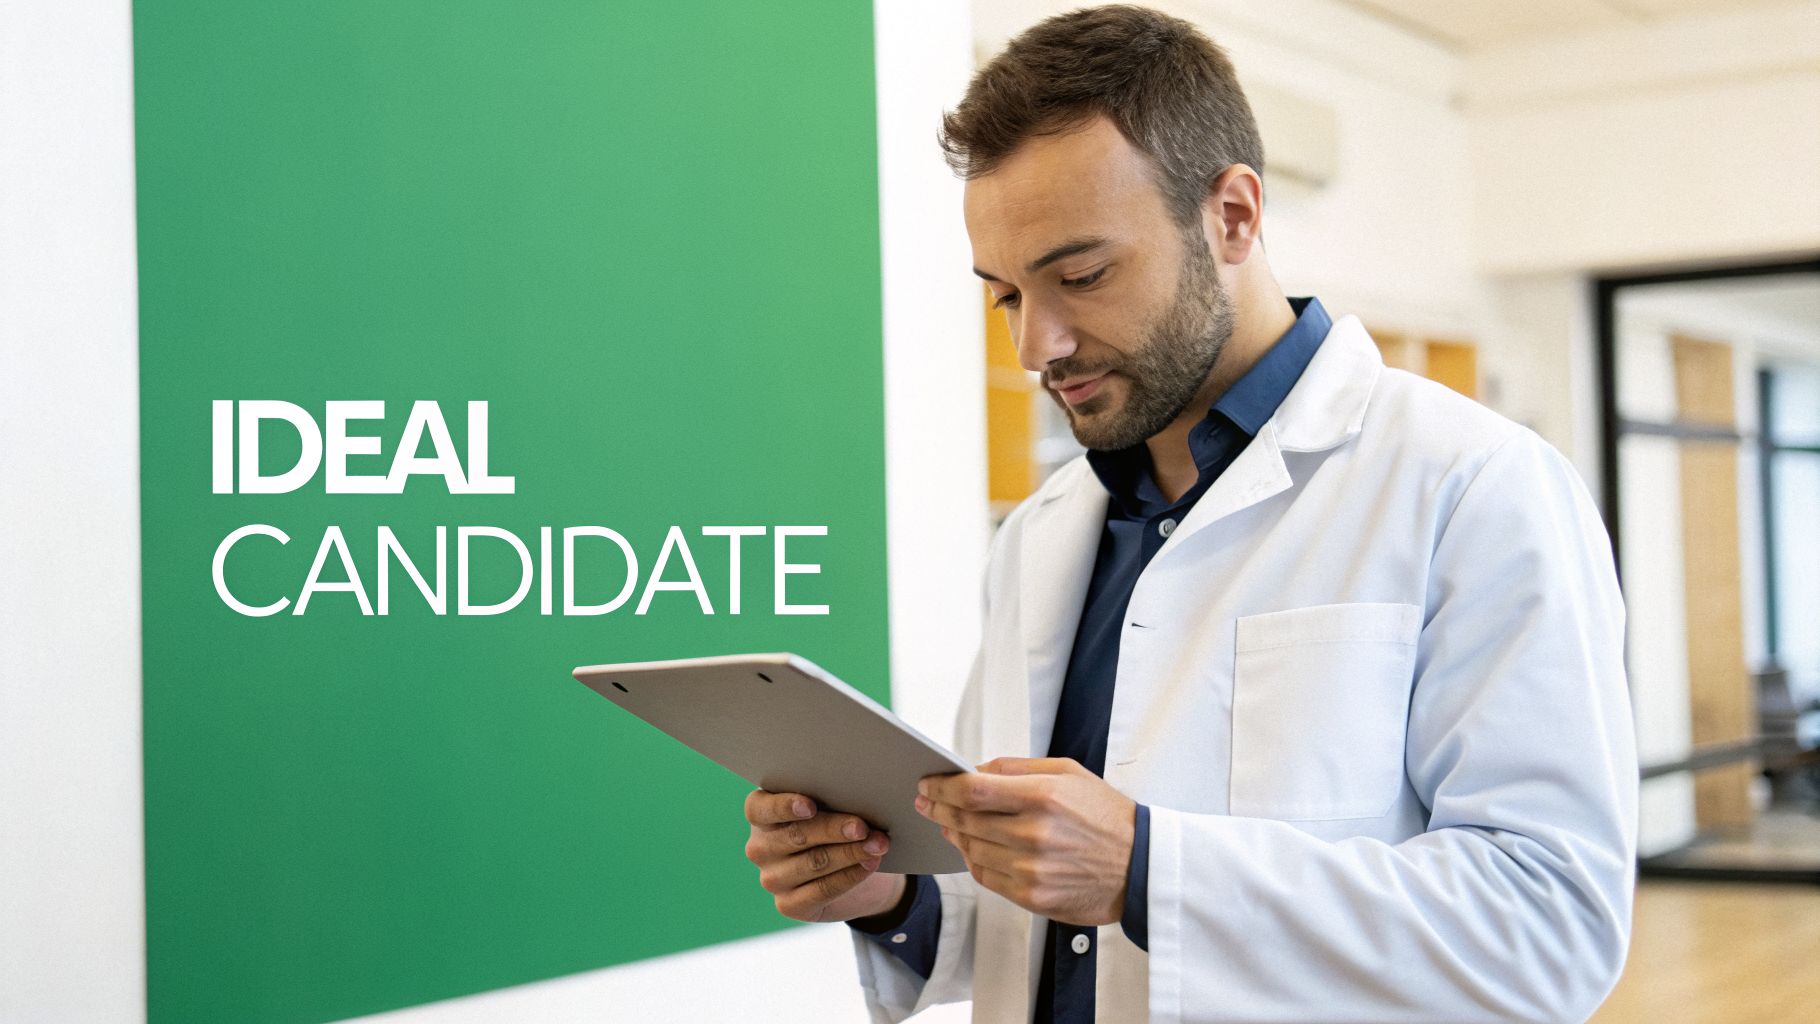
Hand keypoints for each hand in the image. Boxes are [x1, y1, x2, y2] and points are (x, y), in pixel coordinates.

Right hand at [742, 789, 904, 922]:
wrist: (851, 869)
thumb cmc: (836, 824)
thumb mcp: (830, 807)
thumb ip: (830, 799)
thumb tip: (855, 796)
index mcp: (761, 814)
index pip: (759, 808)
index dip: (783, 806)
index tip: (811, 806)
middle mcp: (760, 847)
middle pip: (796, 835)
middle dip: (834, 830)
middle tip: (863, 828)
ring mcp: (772, 878)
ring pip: (813, 863)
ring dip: (850, 853)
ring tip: (878, 844)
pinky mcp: (788, 904)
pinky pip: (822, 890)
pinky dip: (850, 876)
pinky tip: (869, 865)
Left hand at [916, 757, 1134, 925]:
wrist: (1140, 865)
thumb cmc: (1105, 816)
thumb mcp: (1068, 772)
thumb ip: (1016, 767)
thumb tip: (974, 769)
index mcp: (1043, 797)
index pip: (973, 790)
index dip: (942, 786)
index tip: (928, 783)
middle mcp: (1034, 834)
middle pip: (965, 820)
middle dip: (938, 808)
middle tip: (927, 801)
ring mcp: (1031, 870)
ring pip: (971, 849)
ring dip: (954, 833)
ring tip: (948, 822)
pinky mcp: (1032, 897)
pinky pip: (986, 877)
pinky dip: (973, 860)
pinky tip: (972, 847)